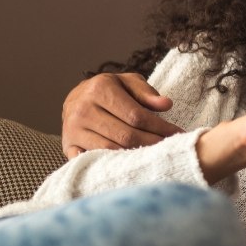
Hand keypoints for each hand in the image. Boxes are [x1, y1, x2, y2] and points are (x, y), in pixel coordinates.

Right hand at [61, 72, 182, 157]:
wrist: (76, 98)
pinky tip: (131, 163)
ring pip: (111, 149)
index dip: (160, 127)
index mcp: (99, 89)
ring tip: (155, 155)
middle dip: (152, 143)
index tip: (177, 133)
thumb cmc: (109, 90)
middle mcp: (82, 110)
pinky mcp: (68, 146)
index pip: (136, 115)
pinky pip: (94, 159)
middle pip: (126, 135)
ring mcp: (72, 130)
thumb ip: (146, 92)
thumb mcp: (128, 82)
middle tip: (170, 147)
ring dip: (136, 155)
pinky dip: (113, 164)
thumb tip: (166, 104)